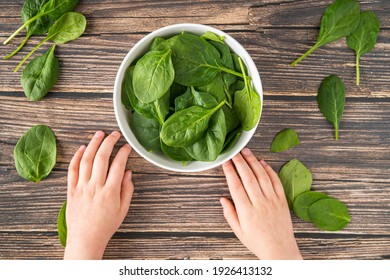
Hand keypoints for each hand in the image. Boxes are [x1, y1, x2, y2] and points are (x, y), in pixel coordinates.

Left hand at [64, 131, 133, 259]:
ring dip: (93, 144)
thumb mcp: (123, 210)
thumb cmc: (106, 226)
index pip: (118, 165)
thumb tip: (128, 173)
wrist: (85, 239)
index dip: (123, 152)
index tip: (127, 146)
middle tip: (114, 134)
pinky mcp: (71, 190)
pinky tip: (82, 148)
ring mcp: (81, 187)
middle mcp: (95, 187)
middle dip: (109, 142)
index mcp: (110, 192)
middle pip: (101, 158)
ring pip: (86, 160)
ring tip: (99, 134)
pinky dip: (76, 157)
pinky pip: (72, 170)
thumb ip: (127, 190)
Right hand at [221, 148, 301, 259]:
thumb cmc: (258, 242)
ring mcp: (272, 200)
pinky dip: (269, 170)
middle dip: (240, 161)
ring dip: (253, 161)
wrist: (280, 250)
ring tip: (247, 151)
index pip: (236, 185)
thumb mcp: (238, 231)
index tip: (225, 161)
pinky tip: (262, 162)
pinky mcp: (282, 200)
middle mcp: (260, 203)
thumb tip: (223, 198)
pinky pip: (275, 181)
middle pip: (248, 177)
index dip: (230, 171)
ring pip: (262, 176)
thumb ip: (230, 213)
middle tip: (235, 151)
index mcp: (247, 211)